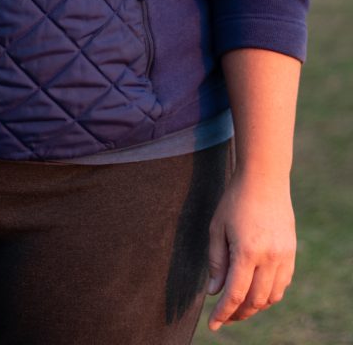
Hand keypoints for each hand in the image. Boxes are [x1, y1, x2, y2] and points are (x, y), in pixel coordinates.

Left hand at [205, 172, 294, 329]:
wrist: (264, 180)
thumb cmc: (234, 201)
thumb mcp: (216, 228)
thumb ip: (216, 262)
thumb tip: (214, 293)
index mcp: (247, 252)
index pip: (235, 293)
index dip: (223, 312)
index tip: (212, 325)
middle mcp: (270, 259)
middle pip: (255, 301)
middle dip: (238, 313)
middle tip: (223, 318)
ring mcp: (284, 258)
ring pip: (271, 297)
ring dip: (255, 307)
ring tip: (238, 308)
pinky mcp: (291, 255)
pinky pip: (282, 285)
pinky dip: (269, 295)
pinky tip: (256, 293)